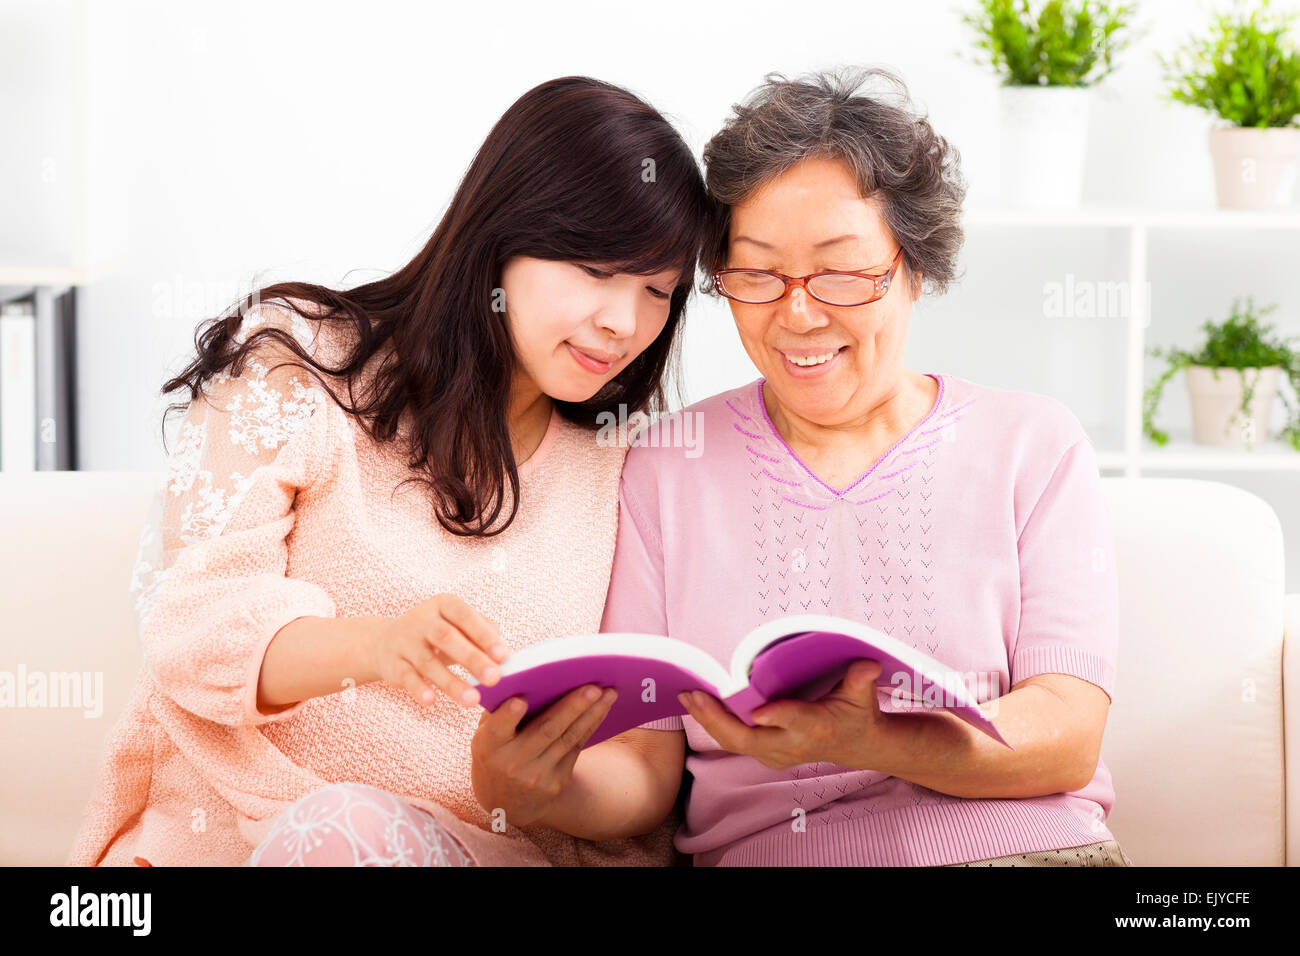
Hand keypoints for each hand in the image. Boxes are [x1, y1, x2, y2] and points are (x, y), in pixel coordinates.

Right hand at [369, 593, 508, 707]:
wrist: (386, 642)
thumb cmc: (436, 635)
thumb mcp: (458, 625)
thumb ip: (482, 632)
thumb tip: (502, 653)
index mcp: (444, 605)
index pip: (465, 615)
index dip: (484, 635)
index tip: (503, 656)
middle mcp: (422, 620)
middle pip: (447, 637)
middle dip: (472, 658)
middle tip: (494, 679)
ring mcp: (405, 642)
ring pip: (428, 662)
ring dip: (451, 682)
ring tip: (472, 700)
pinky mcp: (393, 665)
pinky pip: (406, 677)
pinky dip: (419, 689)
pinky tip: (431, 701)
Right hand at [470, 684, 617, 828]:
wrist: (505, 803)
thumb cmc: (495, 752)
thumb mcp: (486, 735)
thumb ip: (499, 711)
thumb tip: (527, 675)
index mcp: (488, 747)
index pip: (497, 731)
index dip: (506, 717)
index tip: (519, 700)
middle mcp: (512, 763)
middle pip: (545, 731)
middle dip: (571, 707)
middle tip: (592, 687)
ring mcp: (537, 775)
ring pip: (568, 738)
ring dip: (591, 714)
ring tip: (608, 693)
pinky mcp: (557, 781)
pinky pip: (577, 747)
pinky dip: (591, 724)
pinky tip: (602, 707)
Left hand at [678, 659, 893, 770]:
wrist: (856, 746)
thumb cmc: (857, 714)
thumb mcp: (863, 696)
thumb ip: (861, 679)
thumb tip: (868, 664)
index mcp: (817, 727)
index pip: (794, 721)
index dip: (777, 717)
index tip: (757, 711)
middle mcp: (793, 744)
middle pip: (750, 739)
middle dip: (719, 720)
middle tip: (695, 695)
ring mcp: (777, 753)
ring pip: (735, 743)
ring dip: (708, 721)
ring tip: (686, 697)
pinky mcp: (766, 753)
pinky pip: (734, 742)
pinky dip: (713, 726)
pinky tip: (695, 706)